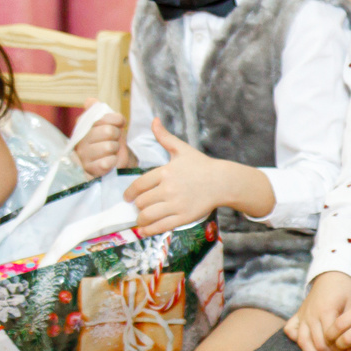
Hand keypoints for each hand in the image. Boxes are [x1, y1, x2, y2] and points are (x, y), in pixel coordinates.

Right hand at [75, 111, 128, 176]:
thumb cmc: (113, 140)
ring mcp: (83, 155)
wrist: (119, 161)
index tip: (118, 124)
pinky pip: (107, 162)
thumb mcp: (110, 123)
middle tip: (113, 140)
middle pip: (108, 131)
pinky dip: (113, 161)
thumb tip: (90, 101)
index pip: (103, 117)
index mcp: (83, 126)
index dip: (116, 120)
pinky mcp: (89, 169)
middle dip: (117, 136)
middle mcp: (80, 140)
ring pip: (109, 146)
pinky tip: (109, 162)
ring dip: (115, 150)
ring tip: (111, 151)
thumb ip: (99, 111)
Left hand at [126, 121, 246, 234]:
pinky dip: (149, 229)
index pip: (139, 185)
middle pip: (142, 202)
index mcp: (165, 172)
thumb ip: (164, 137)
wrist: (223, 182)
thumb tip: (153, 120)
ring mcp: (176, 204)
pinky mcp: (184, 217)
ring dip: (141, 219)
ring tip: (141, 220)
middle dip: (138, 206)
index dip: (130, 193)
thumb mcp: (182, 149)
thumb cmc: (202, 165)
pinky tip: (146, 230)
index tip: (127, 198)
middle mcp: (168, 188)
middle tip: (139, 208)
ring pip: (148, 215)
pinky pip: (160, 226)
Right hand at [283, 272, 350, 350]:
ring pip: (302, 341)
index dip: (340, 350)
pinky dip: (296, 340)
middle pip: (317, 343)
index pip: (331, 338)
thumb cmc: (346, 291)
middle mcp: (311, 315)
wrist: (332, 276)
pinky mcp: (297, 315)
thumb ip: (350, 323)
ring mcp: (303, 315)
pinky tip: (308, 347)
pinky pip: (290, 330)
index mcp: (326, 311)